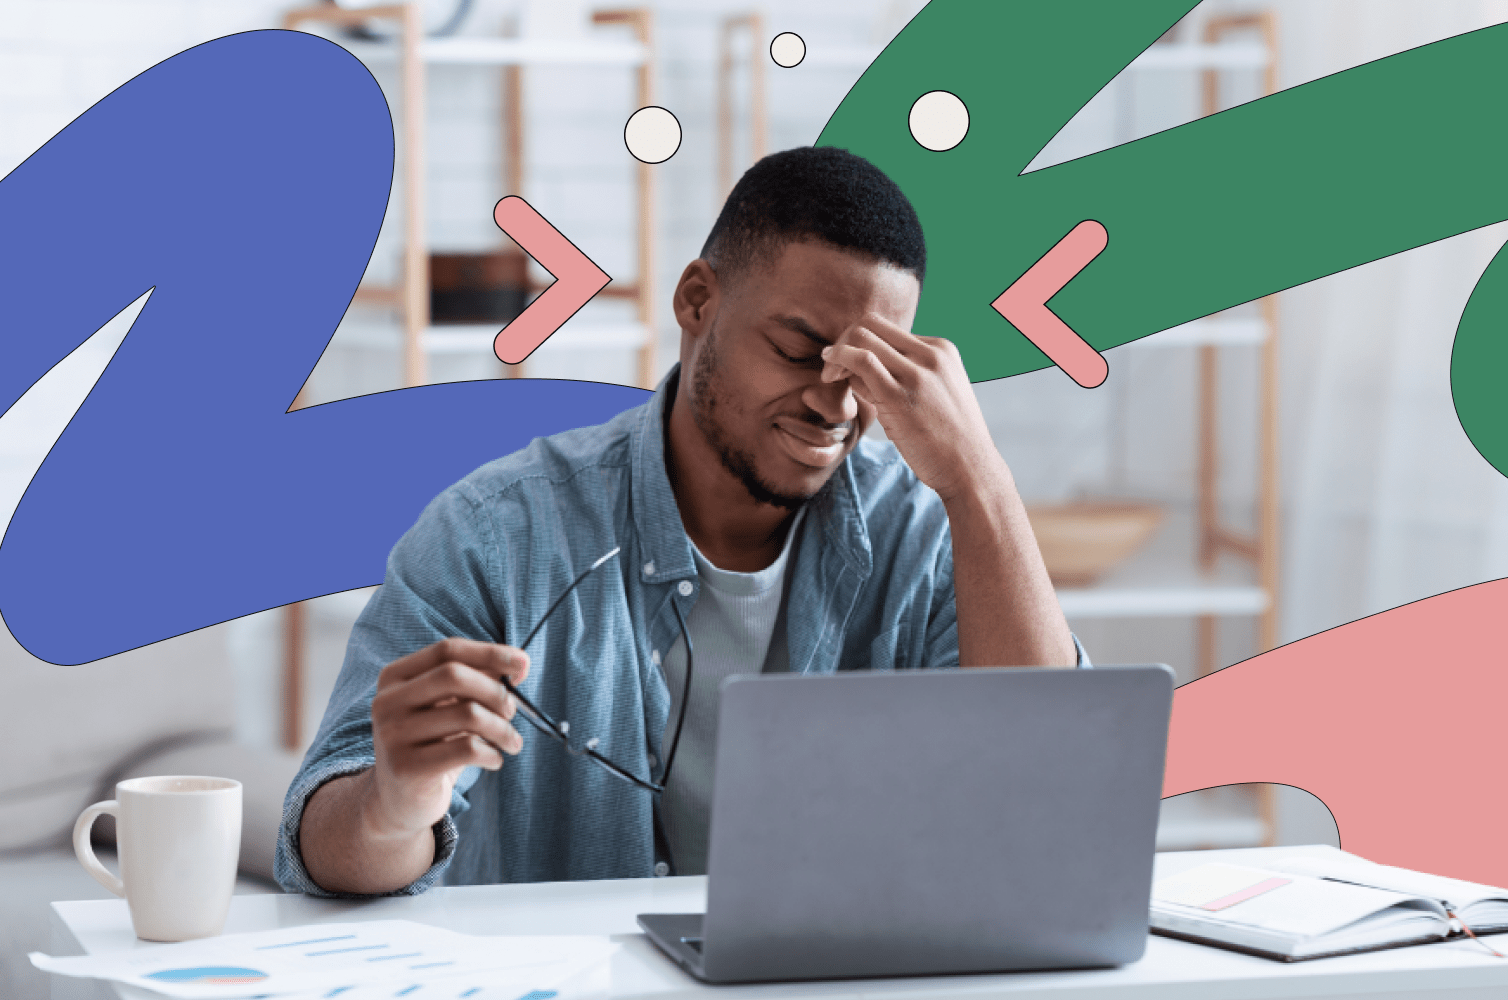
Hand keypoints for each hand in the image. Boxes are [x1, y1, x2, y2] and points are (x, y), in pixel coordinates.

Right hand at [365, 638, 529, 841]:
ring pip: (467, 714)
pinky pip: (466, 749)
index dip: (490, 652)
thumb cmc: (434, 745)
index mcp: (394, 677)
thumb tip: (520, 663)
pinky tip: (494, 760)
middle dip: (495, 690)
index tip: (523, 664)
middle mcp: (386, 702)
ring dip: (502, 728)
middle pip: (454, 675)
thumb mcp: (449, 708)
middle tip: (513, 710)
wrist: (400, 801)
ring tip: (511, 741)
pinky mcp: (406, 768)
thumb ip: (478, 679)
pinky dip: (492, 753)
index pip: (447, 650)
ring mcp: (392, 735)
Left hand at [820, 314, 1004, 502]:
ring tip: (830, 376)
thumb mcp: (935, 394)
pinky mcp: (899, 396)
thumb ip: (906, 376)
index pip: (887, 329)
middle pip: (871, 325)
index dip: (860, 343)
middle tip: (832, 368)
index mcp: (941, 350)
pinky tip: (830, 378)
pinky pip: (861, 361)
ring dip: (837, 352)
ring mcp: (916, 374)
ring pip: (862, 338)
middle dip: (843, 340)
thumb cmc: (948, 439)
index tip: (849, 367)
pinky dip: (839, 361)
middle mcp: (931, 355)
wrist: (969, 468)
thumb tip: (860, 369)